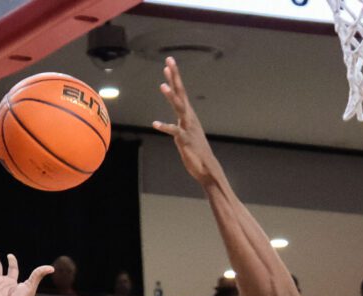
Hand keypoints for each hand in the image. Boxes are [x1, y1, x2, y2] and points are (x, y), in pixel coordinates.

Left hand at [153, 57, 220, 186]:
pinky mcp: (185, 140)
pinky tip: (155, 124)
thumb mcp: (187, 133)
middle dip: (174, 77)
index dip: (175, 77)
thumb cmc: (196, 151)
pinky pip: (174, 131)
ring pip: (179, 108)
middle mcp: (189, 118)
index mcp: (189, 115)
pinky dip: (165, 127)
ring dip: (171, 97)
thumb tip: (176, 118)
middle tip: (169, 61)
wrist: (207, 168)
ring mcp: (188, 128)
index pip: (181, 92)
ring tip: (162, 85)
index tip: (169, 63)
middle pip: (181, 93)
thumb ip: (181, 124)